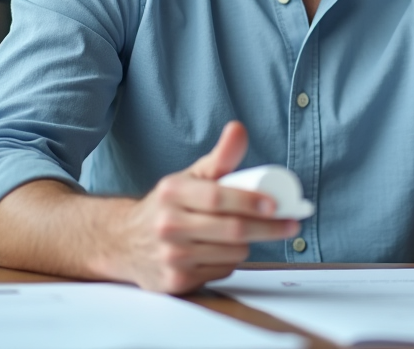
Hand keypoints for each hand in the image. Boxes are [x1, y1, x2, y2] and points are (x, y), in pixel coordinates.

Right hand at [105, 121, 299, 293]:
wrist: (123, 242)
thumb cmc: (167, 206)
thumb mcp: (189, 177)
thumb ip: (219, 157)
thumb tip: (239, 129)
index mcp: (172, 193)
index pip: (218, 198)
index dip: (250, 201)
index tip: (275, 205)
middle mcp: (168, 225)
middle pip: (232, 230)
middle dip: (268, 228)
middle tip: (289, 225)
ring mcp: (171, 257)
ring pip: (232, 253)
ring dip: (246, 244)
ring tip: (241, 234)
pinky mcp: (175, 283)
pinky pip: (221, 271)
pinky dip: (229, 262)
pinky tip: (218, 252)